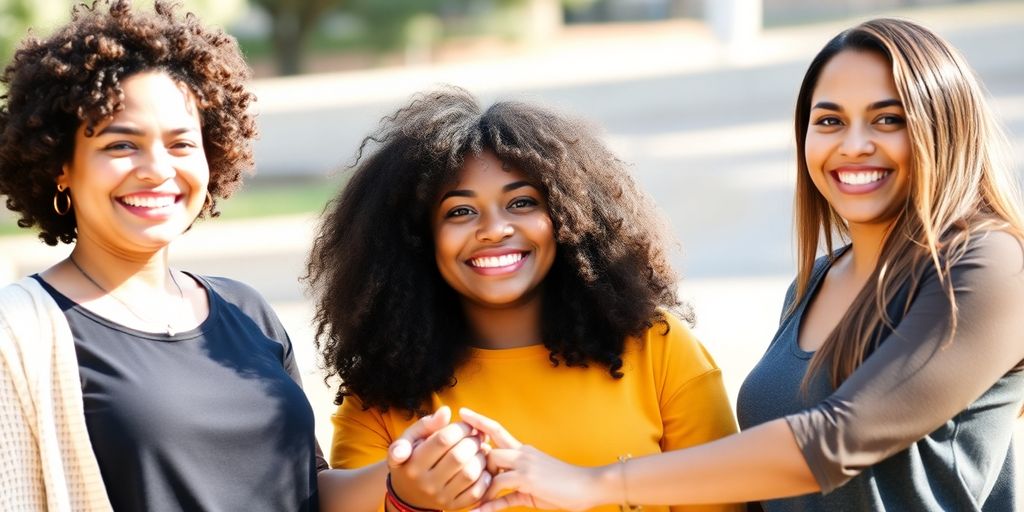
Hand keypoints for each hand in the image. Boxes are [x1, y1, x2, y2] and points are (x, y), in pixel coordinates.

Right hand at [388, 406, 491, 509]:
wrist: (408, 492)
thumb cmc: (412, 457)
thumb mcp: (411, 438)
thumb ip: (427, 424)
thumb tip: (446, 411)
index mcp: (413, 462)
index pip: (443, 440)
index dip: (460, 428)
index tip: (466, 425)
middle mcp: (425, 483)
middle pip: (458, 457)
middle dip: (473, 441)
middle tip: (475, 436)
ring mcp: (440, 497)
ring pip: (470, 474)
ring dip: (481, 457)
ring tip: (479, 450)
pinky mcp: (453, 506)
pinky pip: (476, 492)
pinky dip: (484, 477)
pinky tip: (481, 466)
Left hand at [460, 408, 599, 511]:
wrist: (589, 485)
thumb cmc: (563, 485)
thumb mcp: (534, 485)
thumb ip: (512, 490)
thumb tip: (491, 500)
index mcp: (524, 450)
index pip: (496, 430)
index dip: (479, 421)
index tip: (462, 413)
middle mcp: (522, 454)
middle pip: (488, 449)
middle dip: (473, 461)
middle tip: (466, 476)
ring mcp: (525, 466)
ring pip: (492, 466)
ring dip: (480, 484)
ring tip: (472, 499)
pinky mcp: (528, 481)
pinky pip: (501, 491)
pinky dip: (487, 505)